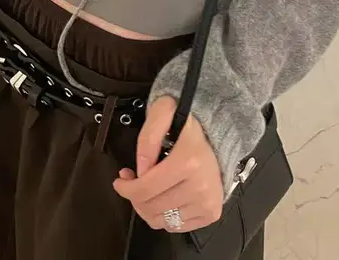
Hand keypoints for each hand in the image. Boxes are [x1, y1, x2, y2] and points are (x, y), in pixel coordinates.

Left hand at [112, 95, 222, 232]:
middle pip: (151, 208)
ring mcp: (207, 202)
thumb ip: (148, 137)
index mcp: (188, 161)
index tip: (121, 181)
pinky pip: (176, 226)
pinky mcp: (210, 213)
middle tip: (133, 182)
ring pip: (161, 221)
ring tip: (148, 190)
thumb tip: (141, 169)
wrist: (217, 135)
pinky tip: (164, 198)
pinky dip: (165, 215)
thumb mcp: (164, 112)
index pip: (145, 189)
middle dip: (135, 197)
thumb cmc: (187, 127)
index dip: (126, 188)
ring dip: (148, 208)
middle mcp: (200, 186)